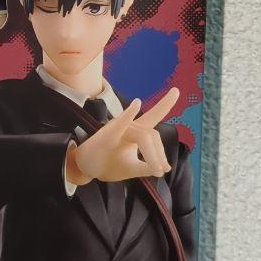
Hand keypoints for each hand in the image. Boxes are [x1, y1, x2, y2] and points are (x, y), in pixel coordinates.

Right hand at [65, 88, 179, 185]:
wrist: (84, 168)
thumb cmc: (107, 164)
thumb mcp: (131, 168)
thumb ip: (146, 166)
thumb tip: (163, 169)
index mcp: (136, 132)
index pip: (154, 116)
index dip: (166, 103)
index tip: (176, 89)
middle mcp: (128, 126)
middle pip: (152, 135)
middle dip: (160, 154)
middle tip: (163, 170)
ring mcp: (116, 129)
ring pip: (143, 137)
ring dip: (153, 154)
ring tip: (157, 170)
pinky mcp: (106, 135)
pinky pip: (119, 124)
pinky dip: (128, 114)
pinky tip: (136, 103)